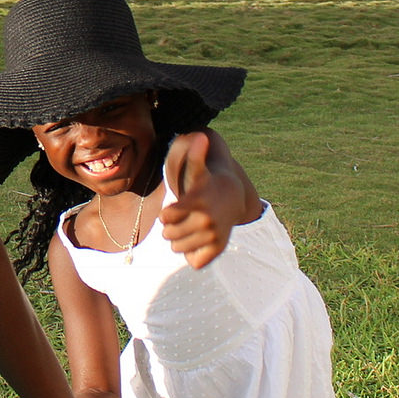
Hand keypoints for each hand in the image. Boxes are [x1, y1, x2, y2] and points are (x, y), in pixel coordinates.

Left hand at [159, 130, 245, 268]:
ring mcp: (213, 238)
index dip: (167, 214)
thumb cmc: (206, 184)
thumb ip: (194, 154)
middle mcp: (206, 222)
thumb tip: (200, 136)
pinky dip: (192, 254)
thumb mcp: (198, 170)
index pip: (165, 217)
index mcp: (197, 203)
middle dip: (171, 228)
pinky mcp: (217, 251)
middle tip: (182, 220)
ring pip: (177, 249)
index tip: (174, 209)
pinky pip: (193, 261)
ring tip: (189, 228)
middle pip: (168, 235)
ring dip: (180, 240)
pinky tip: (198, 241)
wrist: (232, 198)